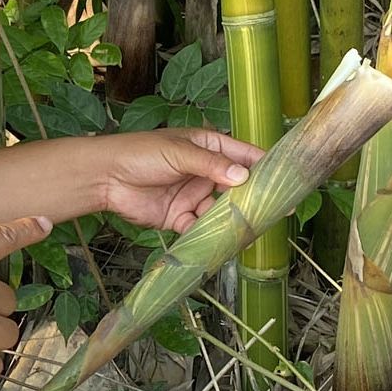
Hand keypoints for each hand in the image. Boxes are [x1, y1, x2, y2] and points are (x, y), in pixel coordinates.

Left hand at [97, 129, 264, 233]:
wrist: (105, 177)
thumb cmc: (140, 153)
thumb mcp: (179, 153)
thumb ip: (211, 165)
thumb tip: (243, 177)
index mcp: (207, 147)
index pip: (243, 155)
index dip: (264, 167)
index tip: (286, 180)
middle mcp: (204, 172)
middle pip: (237, 187)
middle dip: (253, 199)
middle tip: (275, 213)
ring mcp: (193, 195)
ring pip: (222, 211)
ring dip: (233, 220)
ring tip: (251, 230)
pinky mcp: (180, 217)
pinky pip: (201, 228)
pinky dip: (211, 236)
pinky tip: (223, 243)